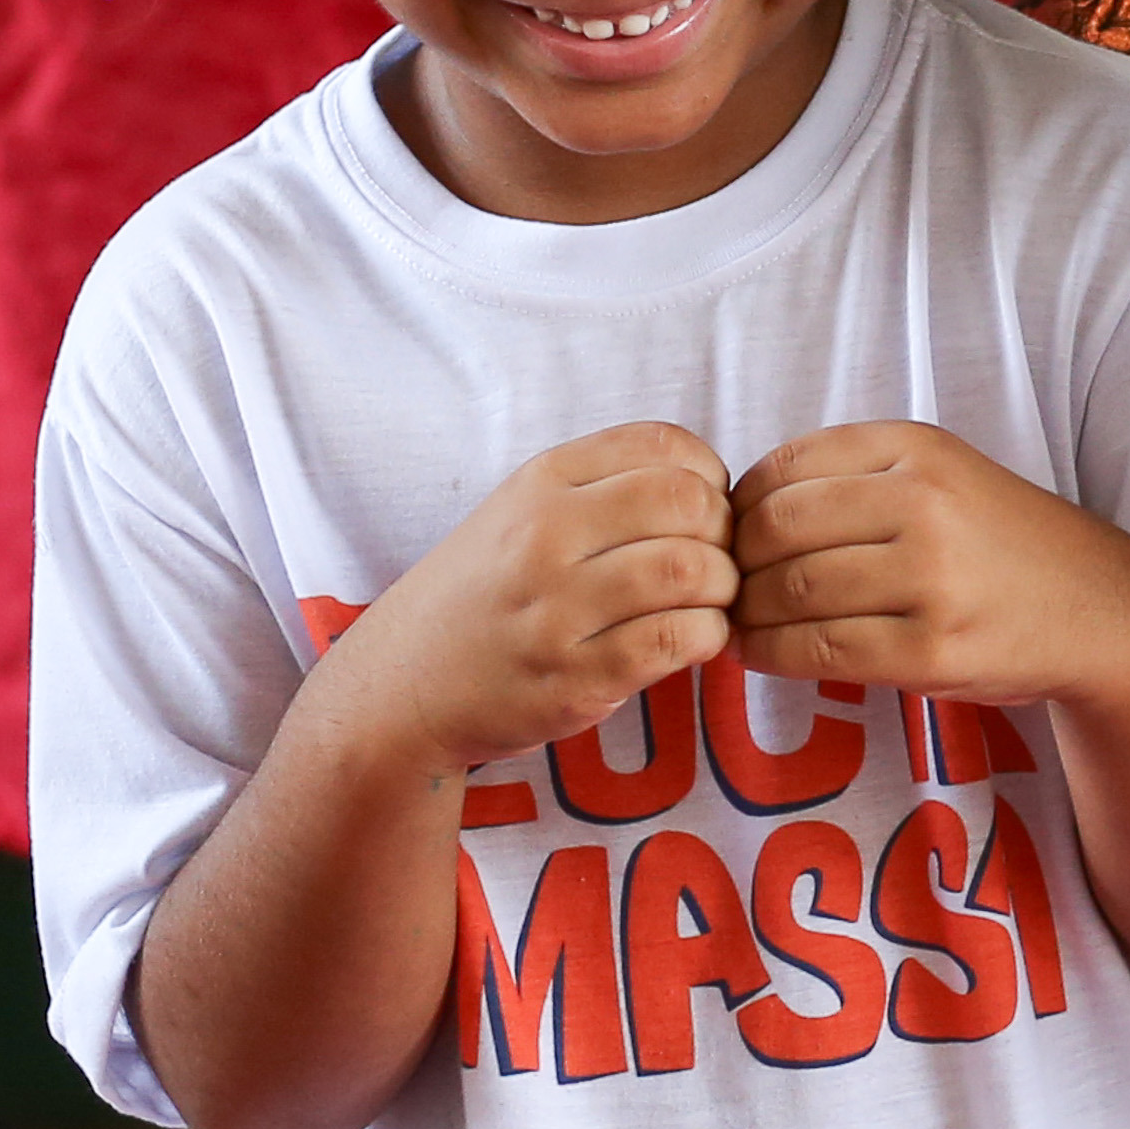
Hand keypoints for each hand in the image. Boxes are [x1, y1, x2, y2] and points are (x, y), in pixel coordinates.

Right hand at [312, 423, 734, 773]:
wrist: (404, 682)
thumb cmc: (486, 592)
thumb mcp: (523, 509)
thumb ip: (606, 484)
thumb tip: (713, 486)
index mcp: (541, 480)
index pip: (666, 445)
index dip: (709, 476)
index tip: (701, 510)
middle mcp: (545, 536)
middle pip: (689, 503)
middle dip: (725, 533)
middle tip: (715, 560)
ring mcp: (557, 610)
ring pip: (691, 571)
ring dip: (722, 588)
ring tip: (707, 602)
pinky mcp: (576, 678)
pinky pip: (677, 639)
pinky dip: (708, 636)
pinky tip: (694, 639)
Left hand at [730, 421, 1129, 704]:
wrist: (1097, 610)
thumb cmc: (999, 544)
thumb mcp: (939, 476)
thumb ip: (851, 479)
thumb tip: (732, 512)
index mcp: (916, 449)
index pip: (782, 468)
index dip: (737, 508)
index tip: (732, 539)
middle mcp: (923, 504)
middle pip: (774, 529)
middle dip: (733, 565)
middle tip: (724, 589)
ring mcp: (931, 578)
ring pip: (789, 591)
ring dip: (746, 615)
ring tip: (741, 625)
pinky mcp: (932, 649)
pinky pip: (820, 649)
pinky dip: (773, 656)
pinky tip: (767, 656)